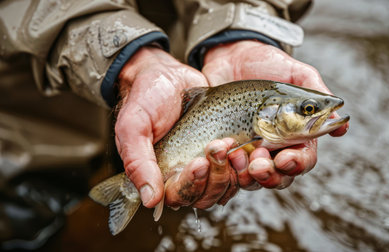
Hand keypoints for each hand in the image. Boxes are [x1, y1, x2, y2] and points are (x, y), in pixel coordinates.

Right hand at [115, 47, 237, 208]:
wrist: (168, 74)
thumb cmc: (147, 98)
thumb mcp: (134, 126)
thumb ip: (137, 163)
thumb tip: (150, 200)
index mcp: (159, 174)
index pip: (178, 196)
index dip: (191, 185)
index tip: (198, 162)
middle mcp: (183, 174)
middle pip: (205, 196)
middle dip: (215, 176)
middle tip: (217, 146)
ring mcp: (205, 163)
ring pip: (224, 187)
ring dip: (231, 171)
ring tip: (230, 144)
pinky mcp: (223, 152)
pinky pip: (238, 171)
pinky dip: (243, 165)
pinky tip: (241, 146)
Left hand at [202, 40, 348, 189]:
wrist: (231, 57)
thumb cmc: (268, 65)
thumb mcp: (295, 73)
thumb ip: (316, 94)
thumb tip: (340, 122)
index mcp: (296, 135)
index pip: (303, 160)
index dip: (297, 164)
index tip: (285, 159)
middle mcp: (274, 149)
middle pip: (278, 177)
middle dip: (270, 176)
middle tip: (258, 165)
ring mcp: (247, 151)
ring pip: (251, 179)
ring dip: (246, 174)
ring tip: (237, 157)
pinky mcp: (225, 149)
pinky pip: (224, 169)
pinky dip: (223, 167)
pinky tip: (219, 153)